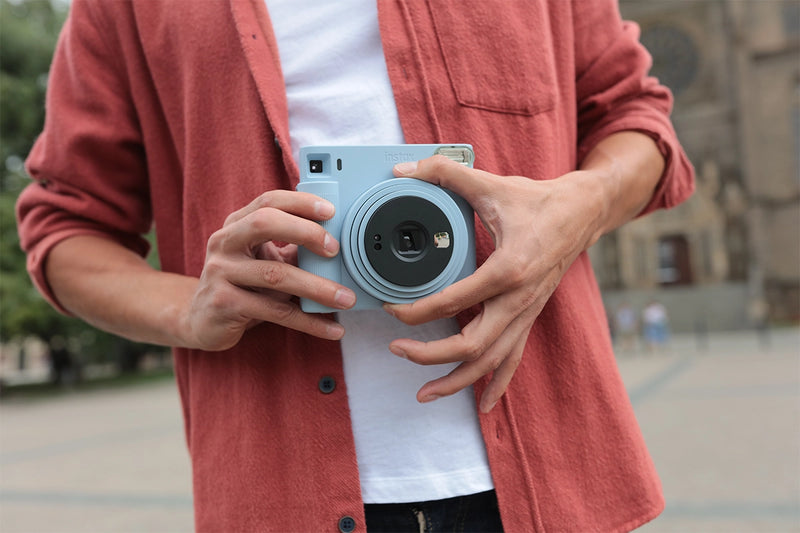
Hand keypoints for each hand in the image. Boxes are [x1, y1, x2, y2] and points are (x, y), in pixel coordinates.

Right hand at [184, 190, 355, 350]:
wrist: (202, 321)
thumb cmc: (242, 286)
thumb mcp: (265, 261)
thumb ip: (294, 249)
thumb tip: (338, 244)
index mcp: (236, 225)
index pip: (269, 202)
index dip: (301, 203)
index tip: (331, 211)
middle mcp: (224, 243)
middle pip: (264, 223)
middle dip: (306, 232)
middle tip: (335, 250)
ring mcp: (220, 273)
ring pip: (275, 275)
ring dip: (317, 287)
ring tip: (346, 299)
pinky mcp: (224, 304)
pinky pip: (275, 312)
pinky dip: (309, 321)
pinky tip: (332, 329)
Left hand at [384, 156, 605, 411]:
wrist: (583, 213)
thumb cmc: (538, 201)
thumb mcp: (493, 185)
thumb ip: (446, 173)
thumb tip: (404, 168)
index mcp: (508, 268)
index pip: (455, 301)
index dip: (418, 311)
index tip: (391, 309)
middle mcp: (520, 300)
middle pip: (473, 345)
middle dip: (431, 355)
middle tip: (398, 349)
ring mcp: (527, 313)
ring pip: (491, 361)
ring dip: (457, 381)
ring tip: (424, 393)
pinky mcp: (529, 317)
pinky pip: (513, 359)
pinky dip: (496, 384)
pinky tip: (483, 404)